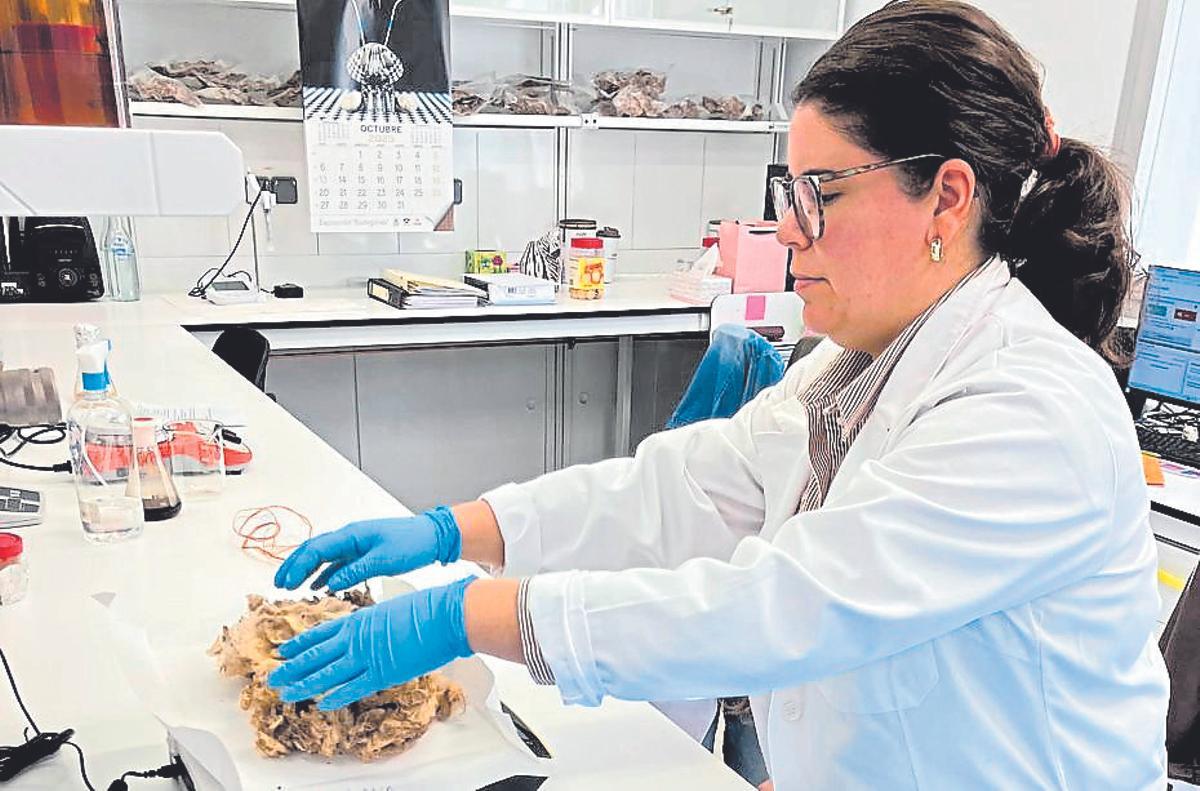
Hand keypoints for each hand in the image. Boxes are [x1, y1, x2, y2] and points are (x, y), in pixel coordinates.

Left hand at [267, 576, 476, 709]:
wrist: (444, 615)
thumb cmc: (425, 608)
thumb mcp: (389, 610)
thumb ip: (372, 623)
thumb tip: (365, 630)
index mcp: (358, 619)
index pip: (320, 633)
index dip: (299, 643)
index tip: (283, 650)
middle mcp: (356, 638)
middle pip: (315, 655)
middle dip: (292, 667)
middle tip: (273, 677)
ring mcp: (367, 657)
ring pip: (326, 674)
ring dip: (304, 684)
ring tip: (286, 692)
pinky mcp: (383, 673)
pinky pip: (353, 688)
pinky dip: (336, 697)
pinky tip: (322, 704)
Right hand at [273, 506, 461, 591]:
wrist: (432, 536)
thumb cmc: (412, 543)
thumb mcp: (383, 560)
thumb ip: (355, 571)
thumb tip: (329, 584)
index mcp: (352, 535)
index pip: (316, 549)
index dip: (297, 566)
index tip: (285, 583)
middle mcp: (350, 537)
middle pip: (314, 550)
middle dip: (294, 566)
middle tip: (278, 584)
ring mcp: (356, 544)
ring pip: (323, 556)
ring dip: (306, 570)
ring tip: (292, 586)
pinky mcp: (363, 552)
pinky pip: (337, 562)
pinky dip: (324, 573)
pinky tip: (319, 586)